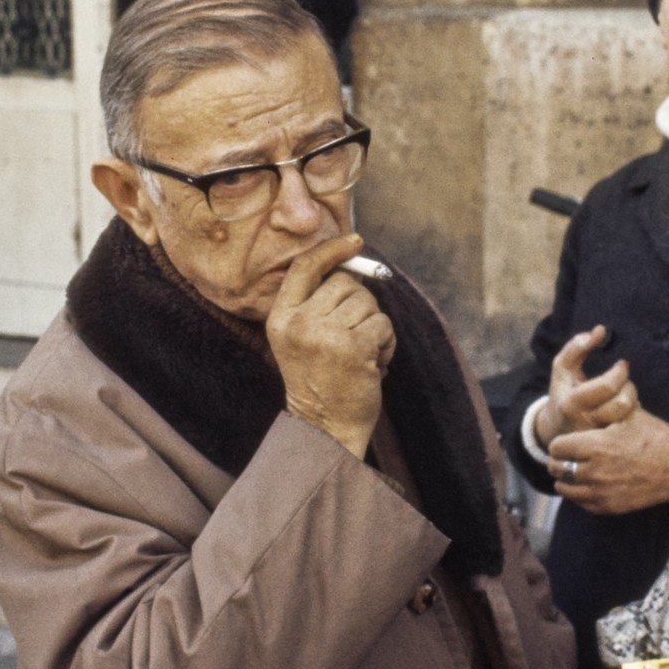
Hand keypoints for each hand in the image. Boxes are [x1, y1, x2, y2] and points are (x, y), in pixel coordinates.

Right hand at [266, 232, 395, 458]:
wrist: (325, 428)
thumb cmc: (321, 382)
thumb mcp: (301, 340)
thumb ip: (316, 304)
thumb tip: (351, 265)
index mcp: (280, 318)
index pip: (305, 268)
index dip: (331, 250)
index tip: (354, 240)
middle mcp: (298, 323)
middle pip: (344, 283)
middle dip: (360, 305)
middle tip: (357, 336)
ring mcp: (324, 334)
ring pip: (368, 303)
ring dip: (375, 327)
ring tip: (364, 355)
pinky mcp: (353, 347)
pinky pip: (383, 325)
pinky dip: (387, 343)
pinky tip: (375, 364)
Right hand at [534, 326, 637, 446]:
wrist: (556, 429)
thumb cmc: (563, 391)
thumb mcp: (561, 367)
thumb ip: (577, 346)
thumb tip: (600, 329)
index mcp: (572, 403)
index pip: (607, 386)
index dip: (620, 372)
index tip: (622, 364)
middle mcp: (585, 423)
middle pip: (623, 403)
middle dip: (629, 387)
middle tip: (624, 381)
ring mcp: (598, 438)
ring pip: (630, 417)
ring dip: (633, 402)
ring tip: (624, 395)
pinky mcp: (608, 445)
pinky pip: (631, 429)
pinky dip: (633, 416)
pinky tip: (625, 410)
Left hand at [547, 406, 668, 515]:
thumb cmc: (657, 438)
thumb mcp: (629, 415)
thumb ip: (602, 405)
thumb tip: (580, 383)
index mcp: (598, 446)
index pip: (557, 447)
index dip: (561, 443)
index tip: (567, 442)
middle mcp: (595, 471)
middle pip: (557, 469)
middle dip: (560, 461)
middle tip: (568, 457)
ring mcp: (602, 492)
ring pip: (565, 489)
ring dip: (566, 479)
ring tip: (575, 471)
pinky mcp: (610, 507)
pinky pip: (581, 503)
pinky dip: (580, 494)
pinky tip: (588, 484)